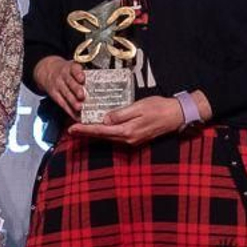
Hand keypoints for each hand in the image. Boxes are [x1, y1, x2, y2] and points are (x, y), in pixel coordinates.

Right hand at [34, 56, 86, 119]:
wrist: (47, 71)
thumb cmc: (67, 71)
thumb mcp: (73, 66)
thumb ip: (84, 72)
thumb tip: (100, 81)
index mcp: (70, 67)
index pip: (74, 69)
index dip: (78, 74)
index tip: (83, 78)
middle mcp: (63, 76)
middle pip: (69, 82)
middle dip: (76, 89)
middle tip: (82, 96)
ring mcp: (58, 85)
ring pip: (65, 94)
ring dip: (73, 102)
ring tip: (80, 107)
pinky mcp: (54, 95)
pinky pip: (62, 103)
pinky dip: (70, 111)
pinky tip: (77, 116)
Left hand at [68, 96, 183, 146]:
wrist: (175, 116)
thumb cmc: (158, 108)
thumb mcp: (138, 107)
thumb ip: (121, 114)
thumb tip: (104, 119)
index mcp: (127, 131)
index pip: (101, 130)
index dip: (85, 129)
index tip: (72, 128)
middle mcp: (127, 138)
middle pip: (102, 136)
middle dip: (86, 133)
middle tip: (71, 129)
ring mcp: (131, 140)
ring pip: (108, 137)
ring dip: (94, 133)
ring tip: (81, 128)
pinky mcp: (135, 138)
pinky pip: (115, 136)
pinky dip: (104, 132)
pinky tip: (99, 128)